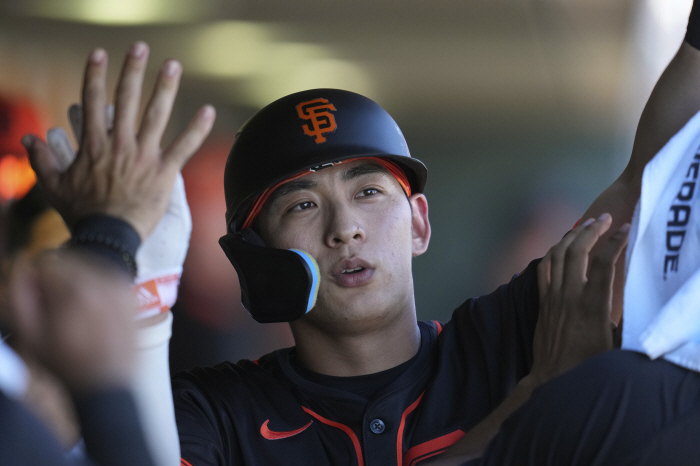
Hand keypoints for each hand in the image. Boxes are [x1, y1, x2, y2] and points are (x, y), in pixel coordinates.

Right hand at [8, 250, 136, 389]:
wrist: (106, 384)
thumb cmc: (65, 363)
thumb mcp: (29, 334)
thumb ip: (18, 295)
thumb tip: (22, 266)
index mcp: (76, 290)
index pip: (45, 260)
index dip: (35, 280)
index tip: (38, 300)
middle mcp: (103, 282)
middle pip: (67, 260)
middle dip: (56, 279)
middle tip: (55, 309)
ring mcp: (120, 286)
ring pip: (86, 265)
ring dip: (75, 281)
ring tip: (73, 312)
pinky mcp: (129, 293)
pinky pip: (104, 276)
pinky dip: (94, 287)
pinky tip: (91, 312)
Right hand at [23, 42, 214, 240]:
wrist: (108, 236)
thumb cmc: (82, 213)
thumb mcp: (54, 186)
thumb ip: (41, 161)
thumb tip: (28, 141)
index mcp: (94, 144)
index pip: (92, 100)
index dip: (94, 74)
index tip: (99, 53)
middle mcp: (120, 144)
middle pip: (127, 99)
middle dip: (133, 70)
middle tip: (140, 47)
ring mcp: (144, 156)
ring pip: (156, 115)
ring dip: (165, 88)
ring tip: (173, 65)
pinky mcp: (164, 172)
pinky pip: (184, 147)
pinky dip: (197, 129)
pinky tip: (209, 111)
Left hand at [531, 213, 628, 382]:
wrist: (554, 377)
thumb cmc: (590, 363)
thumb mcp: (617, 342)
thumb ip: (624, 316)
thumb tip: (637, 298)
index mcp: (593, 304)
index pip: (603, 263)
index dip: (615, 242)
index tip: (626, 228)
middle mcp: (570, 295)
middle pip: (577, 251)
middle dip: (592, 229)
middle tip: (606, 218)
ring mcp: (553, 296)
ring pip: (558, 255)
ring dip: (571, 235)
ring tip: (586, 224)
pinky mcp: (542, 301)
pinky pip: (543, 268)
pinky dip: (552, 252)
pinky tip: (561, 245)